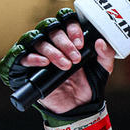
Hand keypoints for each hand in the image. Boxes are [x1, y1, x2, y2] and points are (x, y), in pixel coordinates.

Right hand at [0, 9, 115, 121]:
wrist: (77, 107)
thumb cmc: (88, 85)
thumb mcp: (102, 69)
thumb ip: (105, 55)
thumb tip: (100, 42)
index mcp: (69, 38)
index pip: (66, 21)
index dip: (72, 28)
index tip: (80, 43)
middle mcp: (53, 43)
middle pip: (52, 29)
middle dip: (65, 43)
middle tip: (75, 58)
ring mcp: (40, 54)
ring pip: (39, 40)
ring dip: (53, 50)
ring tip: (65, 65)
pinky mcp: (29, 68)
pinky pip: (23, 57)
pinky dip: (33, 57)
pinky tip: (45, 63)